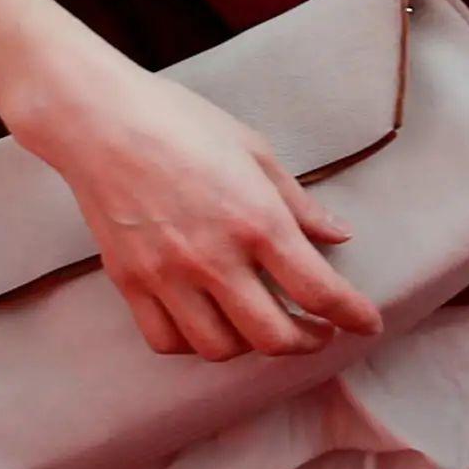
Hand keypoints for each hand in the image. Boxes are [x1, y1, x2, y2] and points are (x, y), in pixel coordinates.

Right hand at [21, 64, 370, 360]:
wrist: (101, 120)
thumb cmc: (182, 123)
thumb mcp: (256, 151)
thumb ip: (300, 203)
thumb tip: (339, 236)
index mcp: (258, 222)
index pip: (319, 291)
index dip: (353, 316)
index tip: (368, 324)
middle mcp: (215, 258)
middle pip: (273, 337)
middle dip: (307, 342)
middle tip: (319, 331)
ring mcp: (168, 276)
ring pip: (220, 348)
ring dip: (252, 345)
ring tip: (264, 326)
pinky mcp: (130, 283)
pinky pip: (167, 340)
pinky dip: (195, 344)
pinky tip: (210, 324)